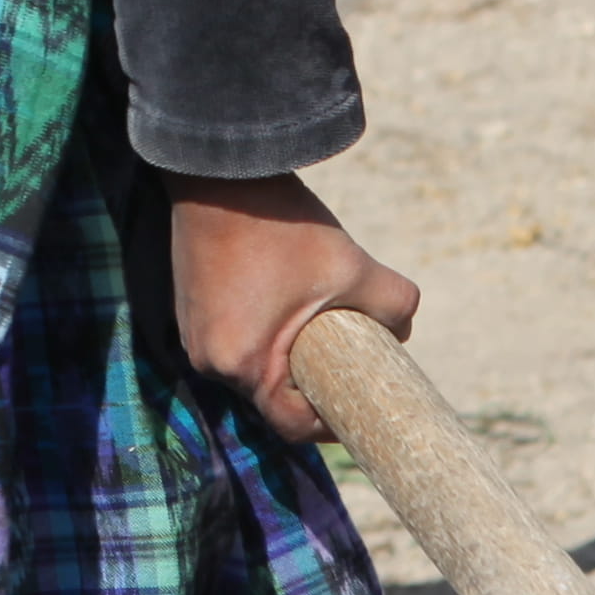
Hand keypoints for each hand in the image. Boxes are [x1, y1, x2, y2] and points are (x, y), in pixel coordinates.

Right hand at [160, 170, 425, 442]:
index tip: (357, 405)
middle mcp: (209, 359)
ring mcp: (193, 335)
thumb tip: (405, 330)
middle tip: (346, 357)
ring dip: (285, 353)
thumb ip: (395, 305)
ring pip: (253, 364)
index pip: (293, 424)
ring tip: (317, 321)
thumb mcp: (352, 266)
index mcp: (242, 363)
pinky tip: (284, 299)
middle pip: (271, 394)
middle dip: (310, 381)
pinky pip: (234, 338)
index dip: (330, 422)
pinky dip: (262, 331)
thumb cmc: (282, 223)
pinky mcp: (189, 309)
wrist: (220, 169)